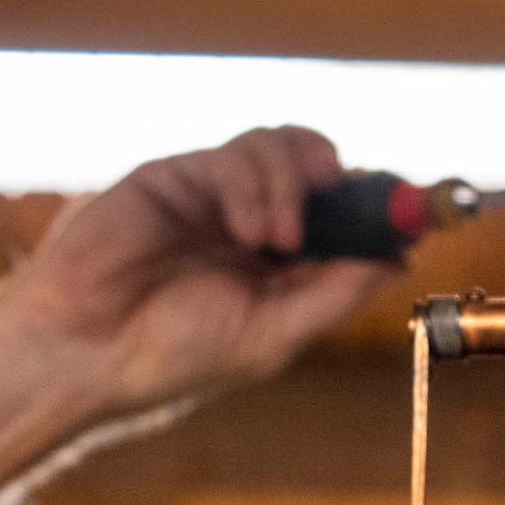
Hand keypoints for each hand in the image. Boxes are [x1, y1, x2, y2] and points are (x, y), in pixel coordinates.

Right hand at [0, 126, 392, 414]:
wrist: (87, 350)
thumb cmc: (171, 356)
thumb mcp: (274, 335)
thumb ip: (335, 294)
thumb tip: (399, 258)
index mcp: (281, 266)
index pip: (346, 219)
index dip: (382, 209)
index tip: (418, 212)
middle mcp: (253, 224)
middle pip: (321, 168)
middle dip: (346, 178)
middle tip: (347, 199)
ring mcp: (216, 196)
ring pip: (283, 148)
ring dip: (294, 184)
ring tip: (278, 239)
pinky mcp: (178, 175)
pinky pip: (236, 155)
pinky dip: (255, 185)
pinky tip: (249, 230)